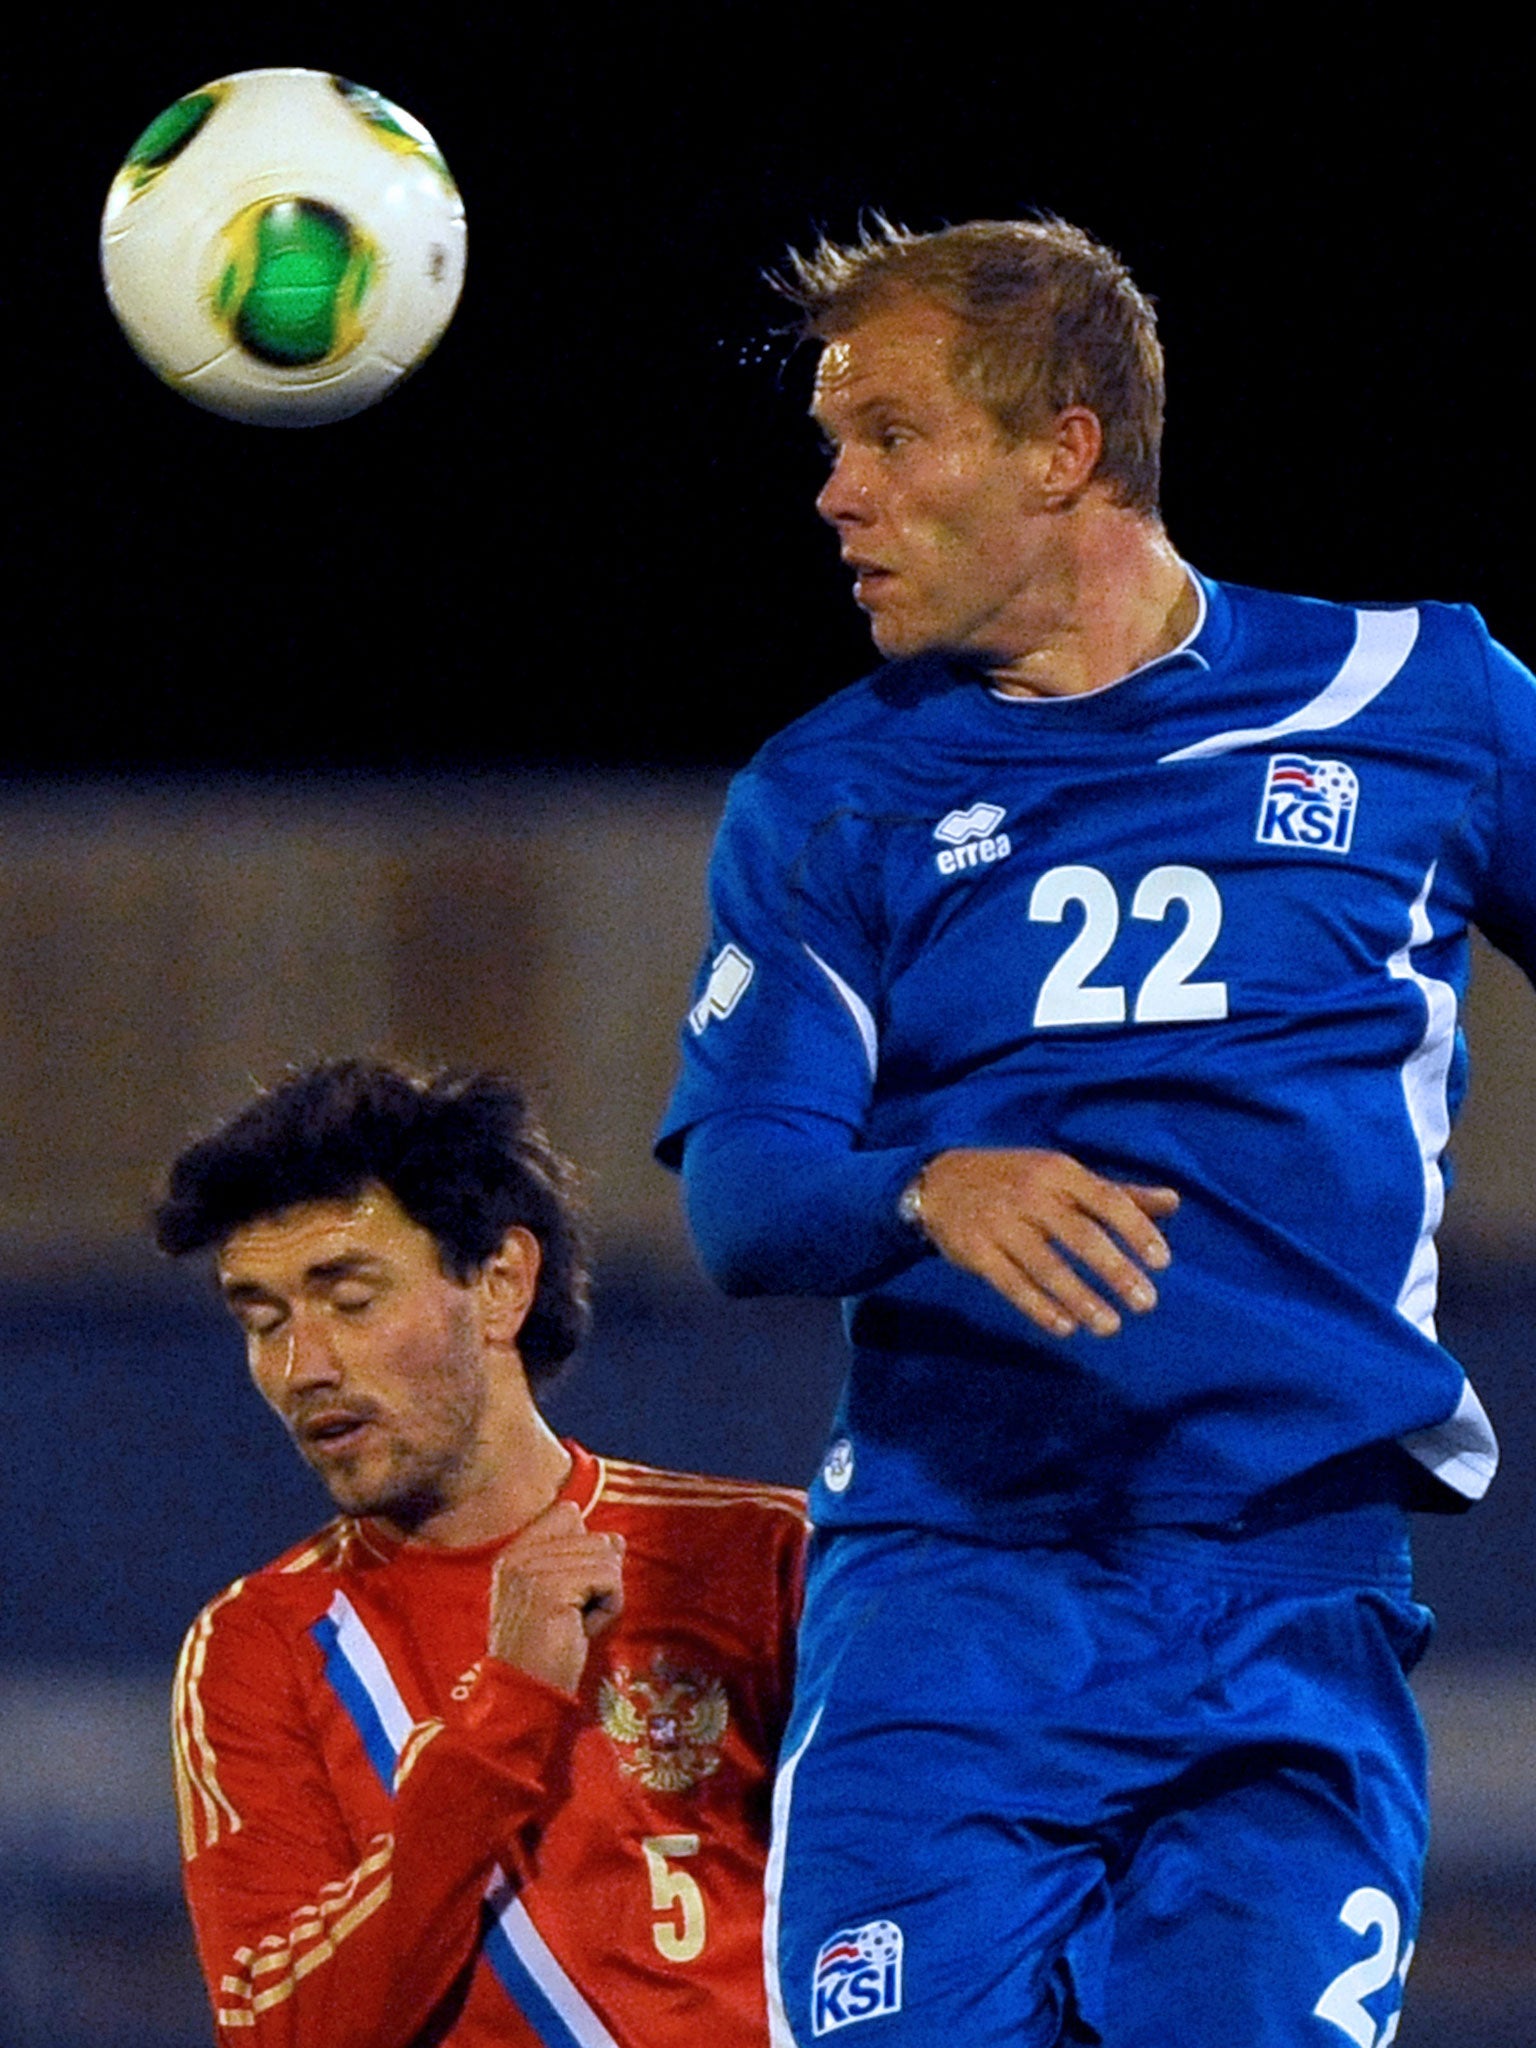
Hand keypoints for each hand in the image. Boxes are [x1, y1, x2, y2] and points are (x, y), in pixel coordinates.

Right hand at [487, 1500, 624, 1693]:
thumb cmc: (546, 1654)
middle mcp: (518, 1555)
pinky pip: (609, 1579)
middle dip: (599, 1579)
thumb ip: (582, 1562)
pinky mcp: (552, 1589)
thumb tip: (617, 1539)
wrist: (524, 1696)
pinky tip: (585, 1630)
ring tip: (579, 1624)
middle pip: (594, 1537)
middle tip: (575, 1617)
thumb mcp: (561, 1600)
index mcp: (514, 1554)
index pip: (567, 1514)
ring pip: (606, 1556)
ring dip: (605, 1595)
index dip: (585, 1549)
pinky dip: (609, 1608)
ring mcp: (532, 1570)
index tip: (571, 1592)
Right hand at [911, 1147, 1178, 1339]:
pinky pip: (1012, 1285)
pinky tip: (1065, 1328)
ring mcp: (1001, 1224)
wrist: (939, 1181)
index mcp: (1059, 1172)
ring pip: (1047, 1267)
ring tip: (1110, 1326)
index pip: (1107, 1200)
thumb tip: (1174, 1202)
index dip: (1136, 1230)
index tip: (1162, 1263)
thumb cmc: (1016, 1179)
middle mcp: (1032, 1196)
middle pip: (1080, 1236)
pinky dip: (1039, 1308)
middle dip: (1116, 1271)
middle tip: (1146, 1304)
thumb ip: (1118, 1192)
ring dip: (1081, 1299)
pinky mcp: (976, 1252)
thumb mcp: (1064, 1175)